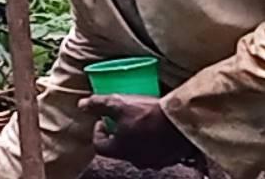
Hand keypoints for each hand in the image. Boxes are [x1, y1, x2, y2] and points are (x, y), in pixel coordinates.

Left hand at [81, 95, 197, 167]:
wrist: (183, 122)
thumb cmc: (148, 114)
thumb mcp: (118, 104)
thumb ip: (98, 104)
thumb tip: (82, 105)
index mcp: (119, 150)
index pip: (99, 145)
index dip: (98, 131)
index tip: (103, 118)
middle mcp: (135, 160)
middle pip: (119, 149)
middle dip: (117, 133)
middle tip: (121, 118)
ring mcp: (154, 161)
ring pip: (138, 150)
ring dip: (135, 137)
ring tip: (140, 121)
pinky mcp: (171, 158)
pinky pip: (157, 151)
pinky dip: (153, 141)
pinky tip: (158, 127)